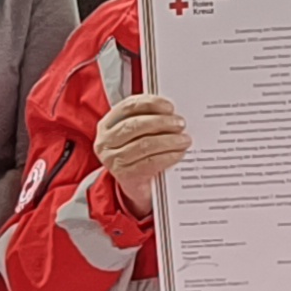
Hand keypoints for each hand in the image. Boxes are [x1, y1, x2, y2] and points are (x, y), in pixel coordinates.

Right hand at [94, 91, 191, 209]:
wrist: (135, 186)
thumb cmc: (138, 154)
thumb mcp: (137, 135)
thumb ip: (149, 120)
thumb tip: (172, 113)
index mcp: (107, 125)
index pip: (128, 107)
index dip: (151, 103)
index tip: (169, 106)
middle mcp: (106, 141)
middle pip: (136, 125)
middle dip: (162, 122)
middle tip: (180, 123)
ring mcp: (113, 160)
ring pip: (145, 144)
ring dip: (169, 140)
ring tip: (184, 139)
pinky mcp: (125, 175)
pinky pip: (151, 162)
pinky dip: (168, 156)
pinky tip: (179, 153)